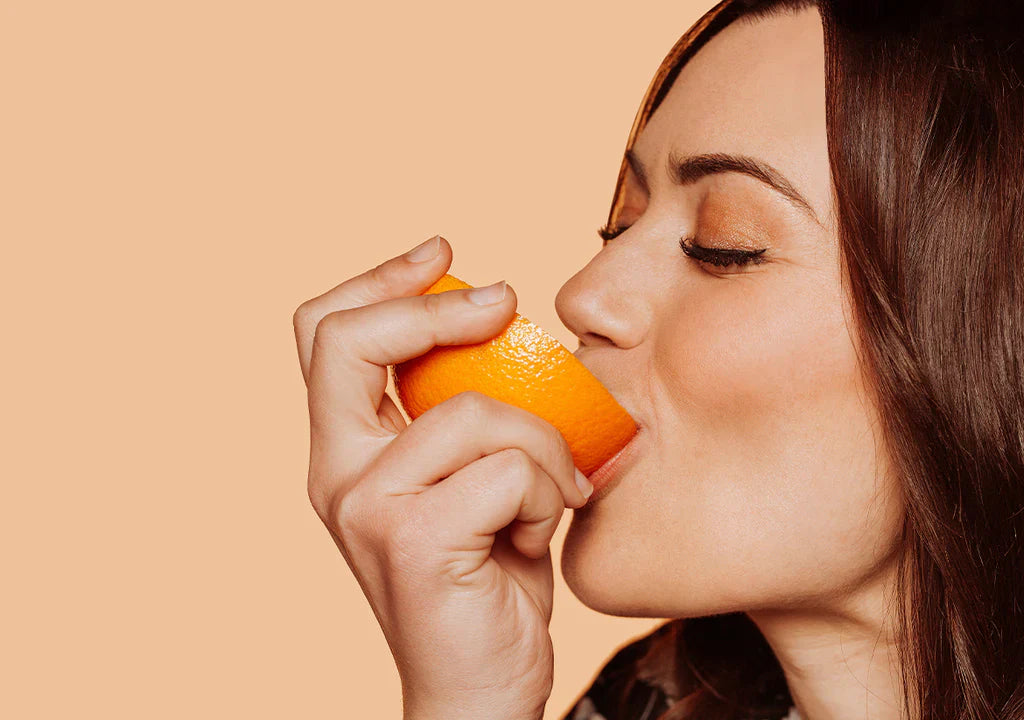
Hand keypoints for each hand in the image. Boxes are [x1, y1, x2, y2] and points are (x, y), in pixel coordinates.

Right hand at [292, 235, 589, 719]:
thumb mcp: (474, 481)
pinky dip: (550, 492)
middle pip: (349, 339)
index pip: (328, 334)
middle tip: (506, 300)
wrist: (479, 691)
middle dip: (436, 305)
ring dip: (544, 445)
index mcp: (346, 452)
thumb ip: (470, 416)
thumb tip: (518, 331)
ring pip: (473, 410)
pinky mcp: (414, 540)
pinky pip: (510, 469)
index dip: (382, 278)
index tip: (443, 251)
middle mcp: (337, 474)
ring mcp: (367, 506)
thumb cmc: (486, 581)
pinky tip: (544, 532)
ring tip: (556, 495)